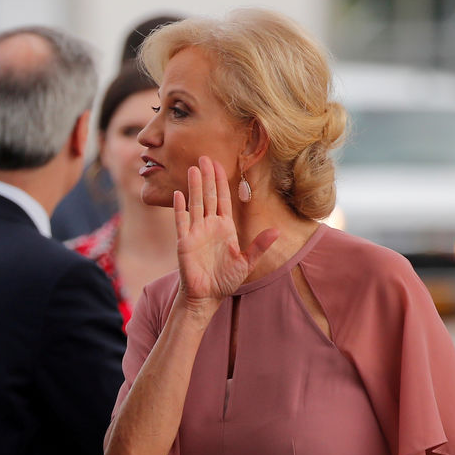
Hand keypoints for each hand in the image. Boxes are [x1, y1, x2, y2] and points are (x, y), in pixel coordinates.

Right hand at [174, 156, 277, 312]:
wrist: (207, 296)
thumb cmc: (225, 280)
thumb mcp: (246, 262)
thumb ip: (259, 246)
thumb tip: (276, 230)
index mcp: (224, 227)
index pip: (222, 199)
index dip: (221, 181)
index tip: (219, 164)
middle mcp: (209, 226)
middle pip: (208, 196)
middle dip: (207, 177)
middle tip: (204, 157)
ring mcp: (196, 233)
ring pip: (195, 204)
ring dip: (194, 187)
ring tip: (194, 169)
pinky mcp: (185, 242)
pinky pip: (181, 222)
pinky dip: (180, 208)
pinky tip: (178, 195)